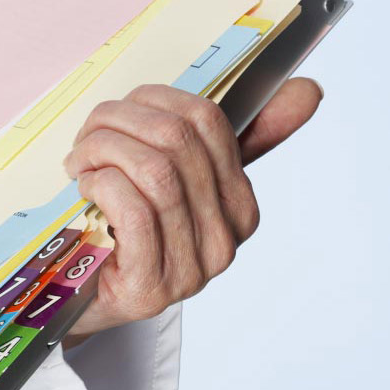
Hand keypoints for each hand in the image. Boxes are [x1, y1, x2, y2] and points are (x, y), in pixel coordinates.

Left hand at [63, 78, 322, 340]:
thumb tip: (309, 90)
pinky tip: (87, 187)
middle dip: (119, 123)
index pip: (209, 121)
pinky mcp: (152, 288)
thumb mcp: (175, 181)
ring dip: (104, 151)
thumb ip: (228, 137)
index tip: (119, 112)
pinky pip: (136, 210)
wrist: (82, 300)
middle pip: (176, 140)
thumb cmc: (124, 233)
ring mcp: (192, 269)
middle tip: (87, 135)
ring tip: (80, 161)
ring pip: (156, 171)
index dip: (153, 100)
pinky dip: (103, 184)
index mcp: (239, 205)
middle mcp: (225, 239)